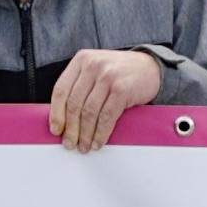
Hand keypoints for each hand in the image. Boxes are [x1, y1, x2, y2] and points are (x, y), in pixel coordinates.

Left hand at [47, 48, 161, 153]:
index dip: (56, 113)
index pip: (61, 90)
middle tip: (70, 143)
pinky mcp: (122, 89)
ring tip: (84, 146)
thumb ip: (80, 85)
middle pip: (74, 104)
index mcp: (81, 60)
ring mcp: (108, 77)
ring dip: (85, 134)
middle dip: (71, 128)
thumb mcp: (96, 69)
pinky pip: (106, 117)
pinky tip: (98, 141)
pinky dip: (101, 133)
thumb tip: (63, 118)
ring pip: (89, 112)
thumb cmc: (121, 72)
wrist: (151, 67)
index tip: (56, 130)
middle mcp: (93, 66)